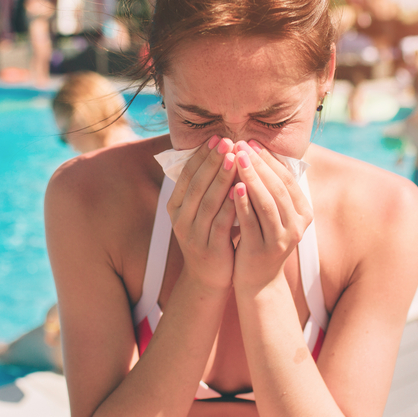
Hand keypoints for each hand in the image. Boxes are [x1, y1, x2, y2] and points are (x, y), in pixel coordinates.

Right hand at [166, 136, 238, 290]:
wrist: (208, 278)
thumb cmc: (209, 236)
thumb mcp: (201, 211)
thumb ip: (206, 187)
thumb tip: (219, 152)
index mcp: (176, 207)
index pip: (187, 175)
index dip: (201, 156)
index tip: (216, 138)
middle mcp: (180, 219)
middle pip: (197, 185)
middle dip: (212, 161)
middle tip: (227, 141)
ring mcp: (193, 235)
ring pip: (208, 201)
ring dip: (221, 177)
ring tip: (234, 158)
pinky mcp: (209, 248)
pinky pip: (220, 222)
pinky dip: (231, 204)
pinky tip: (242, 189)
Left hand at [229, 141, 312, 292]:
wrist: (258, 281)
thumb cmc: (261, 239)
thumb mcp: (273, 214)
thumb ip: (271, 189)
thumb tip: (258, 151)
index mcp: (303, 213)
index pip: (287, 179)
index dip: (270, 159)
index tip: (252, 142)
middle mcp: (296, 226)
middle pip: (278, 188)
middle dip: (259, 164)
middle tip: (242, 144)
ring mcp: (281, 240)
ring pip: (267, 203)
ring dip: (252, 178)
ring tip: (237, 158)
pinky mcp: (262, 250)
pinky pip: (251, 222)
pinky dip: (243, 203)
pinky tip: (232, 187)